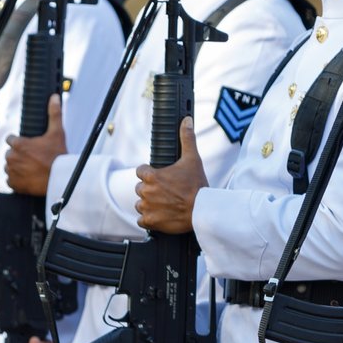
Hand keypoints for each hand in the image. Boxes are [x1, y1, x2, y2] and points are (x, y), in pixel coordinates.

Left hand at [5, 107, 69, 194]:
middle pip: (10, 154)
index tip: (28, 146)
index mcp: (18, 144)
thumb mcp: (57, 133)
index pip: (11, 140)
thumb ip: (54, 113)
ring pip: (10, 167)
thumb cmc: (58, 156)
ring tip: (31, 169)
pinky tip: (28, 178)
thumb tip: (54, 97)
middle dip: (19, 155)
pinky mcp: (14, 184)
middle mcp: (11, 157)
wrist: (60, 179)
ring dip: (17, 167)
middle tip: (33, 159)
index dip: (19, 142)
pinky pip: (11, 181)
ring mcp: (12, 171)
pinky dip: (17, 180)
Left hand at [135, 118, 203, 233]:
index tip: (159, 177)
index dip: (149, 173)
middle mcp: (146, 191)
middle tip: (166, 192)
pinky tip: (161, 215)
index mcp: (152, 176)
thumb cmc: (197, 186)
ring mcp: (147, 207)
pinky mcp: (150, 221)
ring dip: (149, 204)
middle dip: (150, 189)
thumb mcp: (193, 159)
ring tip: (164, 204)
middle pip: (140, 188)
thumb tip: (186, 120)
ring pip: (140, 204)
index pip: (140, 171)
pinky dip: (149, 219)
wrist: (202, 211)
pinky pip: (142, 220)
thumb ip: (187, 138)